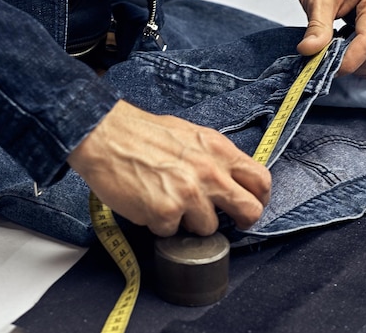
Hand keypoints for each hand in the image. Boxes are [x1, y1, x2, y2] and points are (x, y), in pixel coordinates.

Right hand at [67, 100, 270, 236]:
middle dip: (240, 222)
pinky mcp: (166, 213)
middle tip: (225, 222)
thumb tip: (226, 178)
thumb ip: (213, 157)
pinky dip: (160, 223)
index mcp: (219, 150)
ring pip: (207, 228)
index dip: (259, 199)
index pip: (261, 181)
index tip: (249, 206)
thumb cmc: (142, 133)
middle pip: (249, 211)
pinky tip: (148, 203)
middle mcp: (210, 173)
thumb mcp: (190, 135)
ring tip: (167, 201)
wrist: (105, 135)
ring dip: (189, 221)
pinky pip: (171, 232)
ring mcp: (189, 195)